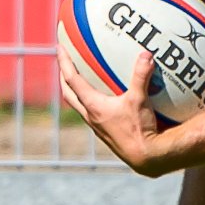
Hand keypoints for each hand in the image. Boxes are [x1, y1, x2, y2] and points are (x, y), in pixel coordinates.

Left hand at [57, 42, 164, 176]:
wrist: (145, 158)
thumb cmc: (139, 130)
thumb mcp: (140, 100)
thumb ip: (141, 76)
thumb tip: (145, 54)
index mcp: (93, 106)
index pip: (72, 80)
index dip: (64, 62)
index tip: (59, 46)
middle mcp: (90, 116)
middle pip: (68, 93)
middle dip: (63, 76)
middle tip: (63, 61)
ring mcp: (97, 125)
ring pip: (78, 104)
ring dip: (74, 90)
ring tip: (79, 78)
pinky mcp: (105, 132)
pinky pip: (92, 112)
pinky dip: (92, 101)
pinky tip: (104, 98)